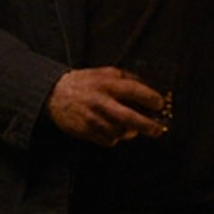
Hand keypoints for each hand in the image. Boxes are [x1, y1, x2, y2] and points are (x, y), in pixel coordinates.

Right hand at [47, 67, 171, 145]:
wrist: (54, 94)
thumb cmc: (83, 83)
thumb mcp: (104, 73)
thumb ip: (125, 78)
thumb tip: (147, 89)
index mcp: (106, 84)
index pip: (134, 90)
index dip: (150, 98)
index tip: (159, 104)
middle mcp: (100, 101)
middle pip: (129, 117)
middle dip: (147, 125)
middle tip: (157, 129)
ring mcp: (93, 118)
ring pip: (120, 132)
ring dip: (130, 132)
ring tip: (130, 126)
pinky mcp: (86, 131)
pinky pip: (109, 141)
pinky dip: (115, 138)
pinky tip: (112, 129)